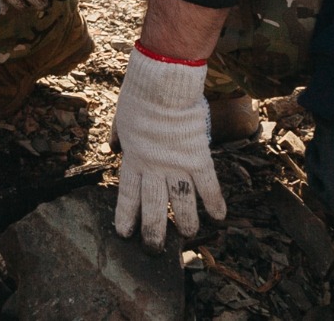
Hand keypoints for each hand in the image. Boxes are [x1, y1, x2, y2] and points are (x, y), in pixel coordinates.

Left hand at [112, 46, 225, 250]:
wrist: (162, 84)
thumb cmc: (139, 96)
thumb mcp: (122, 119)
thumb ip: (119, 137)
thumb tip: (113, 147)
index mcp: (134, 158)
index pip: (128, 194)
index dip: (127, 215)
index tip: (125, 233)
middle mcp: (154, 167)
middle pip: (154, 207)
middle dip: (154, 231)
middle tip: (154, 249)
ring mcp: (177, 164)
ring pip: (182, 202)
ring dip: (186, 222)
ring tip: (188, 236)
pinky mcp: (198, 156)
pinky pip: (208, 184)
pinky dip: (215, 201)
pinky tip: (220, 217)